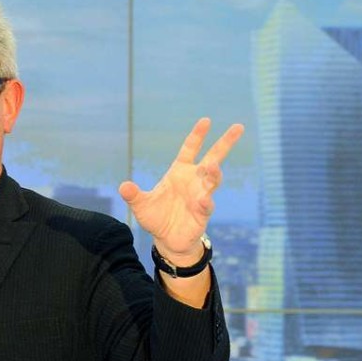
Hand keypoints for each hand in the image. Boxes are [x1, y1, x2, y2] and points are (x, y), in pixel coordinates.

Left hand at [119, 118, 243, 262]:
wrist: (167, 240)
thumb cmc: (157, 217)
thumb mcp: (141, 205)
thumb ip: (134, 195)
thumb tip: (123, 187)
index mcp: (180, 171)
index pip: (191, 148)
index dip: (198, 135)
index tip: (206, 121)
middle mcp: (194, 180)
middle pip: (213, 158)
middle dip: (226, 142)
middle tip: (238, 127)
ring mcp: (201, 195)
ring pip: (213, 180)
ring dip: (214, 174)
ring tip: (213, 168)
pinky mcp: (203, 212)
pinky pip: (206, 205)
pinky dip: (205, 202)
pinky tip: (203, 201)